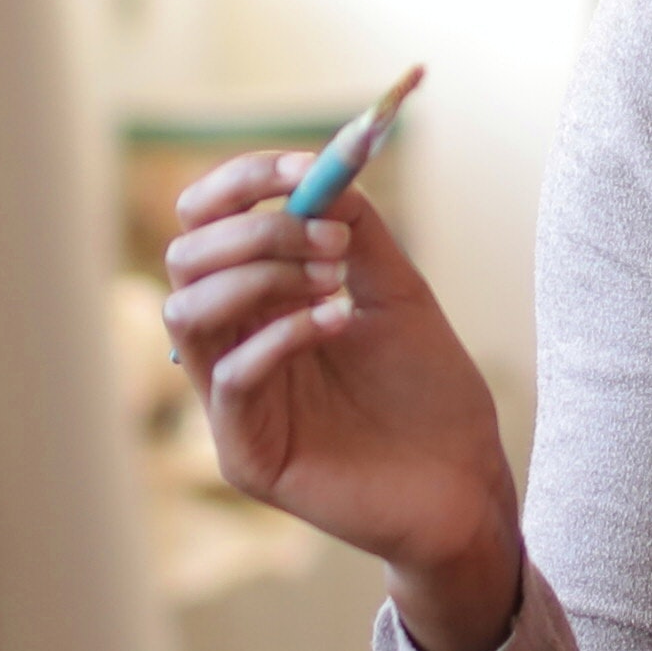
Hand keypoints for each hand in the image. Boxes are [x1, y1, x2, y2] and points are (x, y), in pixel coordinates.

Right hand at [158, 148, 526, 650]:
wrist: (466, 481)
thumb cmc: (430, 391)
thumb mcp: (394, 290)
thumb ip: (354, 229)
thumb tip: (318, 168)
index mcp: (258, 303)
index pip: (206, 225)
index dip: (240, 185)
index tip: (302, 169)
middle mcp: (232, 346)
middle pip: (185, 259)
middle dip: (258, 232)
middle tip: (334, 244)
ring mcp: (233, 403)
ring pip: (186, 313)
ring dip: (259, 276)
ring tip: (335, 285)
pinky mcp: (247, 454)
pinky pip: (228, 377)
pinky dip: (279, 334)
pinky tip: (336, 324)